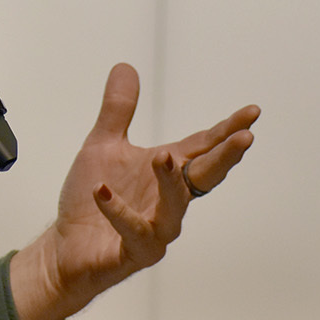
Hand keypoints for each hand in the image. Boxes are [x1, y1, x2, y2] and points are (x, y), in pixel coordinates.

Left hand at [10, 63, 259, 319]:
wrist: (65, 246)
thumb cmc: (90, 198)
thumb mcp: (103, 145)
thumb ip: (118, 110)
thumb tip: (126, 66)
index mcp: (166, 173)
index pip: (203, 148)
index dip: (227, 131)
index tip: (253, 112)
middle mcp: (167, 201)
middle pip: (204, 177)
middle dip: (225, 157)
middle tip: (244, 137)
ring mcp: (155, 230)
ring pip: (173, 209)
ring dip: (170, 183)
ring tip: (162, 158)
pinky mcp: (132, 252)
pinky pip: (132, 232)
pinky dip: (117, 210)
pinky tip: (101, 191)